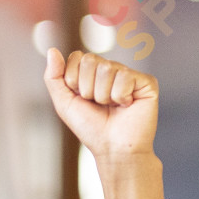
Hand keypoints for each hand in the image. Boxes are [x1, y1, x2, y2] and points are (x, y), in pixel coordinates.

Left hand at [43, 48, 164, 198]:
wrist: (113, 149)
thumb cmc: (91, 128)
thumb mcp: (64, 103)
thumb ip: (54, 77)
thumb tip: (52, 50)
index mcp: (92, 72)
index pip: (77, 57)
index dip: (74, 80)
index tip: (82, 99)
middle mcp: (111, 69)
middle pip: (90, 60)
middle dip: (88, 88)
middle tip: (99, 105)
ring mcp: (129, 74)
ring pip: (107, 68)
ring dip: (103, 95)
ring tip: (112, 107)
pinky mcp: (146, 81)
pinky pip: (125, 77)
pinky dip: (120, 96)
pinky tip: (127, 105)